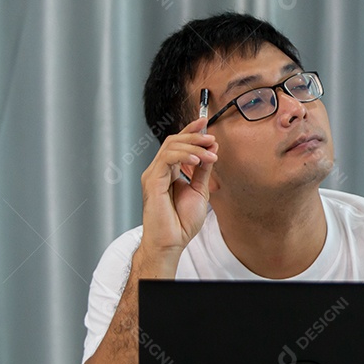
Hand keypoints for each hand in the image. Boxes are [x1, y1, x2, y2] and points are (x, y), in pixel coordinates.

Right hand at [139, 118, 218, 259]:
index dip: (190, 131)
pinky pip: (166, 159)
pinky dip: (183, 155)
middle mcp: (159, 171)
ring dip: (193, 147)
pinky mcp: (151, 181)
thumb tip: (211, 149)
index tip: (204, 121)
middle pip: (173, 141)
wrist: (172, 241)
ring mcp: (154, 175)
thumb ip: (203, 170)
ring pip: (170, 147)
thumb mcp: (200, 191)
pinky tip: (197, 160)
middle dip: (194, 136)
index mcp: (169, 172)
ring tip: (210, 154)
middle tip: (212, 139)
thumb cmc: (182, 222)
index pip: (178, 144)